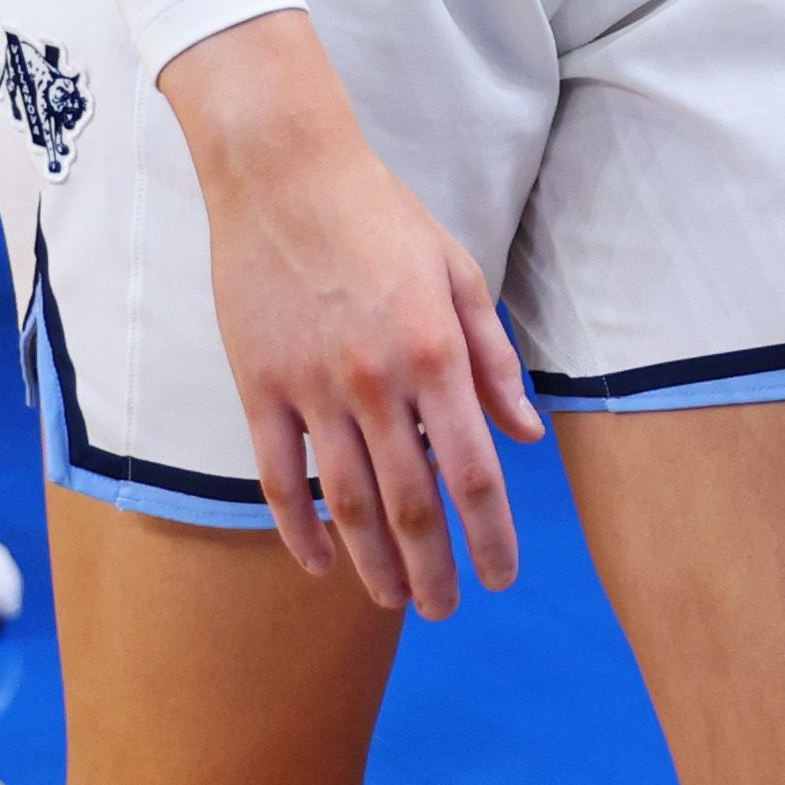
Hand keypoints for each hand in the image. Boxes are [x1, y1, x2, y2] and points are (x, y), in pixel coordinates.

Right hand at [163, 14, 539, 607]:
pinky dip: (299, 531)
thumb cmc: (382, 218)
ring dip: (375, 566)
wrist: (285, 174)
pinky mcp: (259, 386)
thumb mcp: (459, 275)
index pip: (474, 474)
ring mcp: (312, 389)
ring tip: (396, 603)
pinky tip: (321, 565)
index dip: (492, 537)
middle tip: (449, 610)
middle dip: (435, 571)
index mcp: (436, 353)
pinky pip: (279, 478)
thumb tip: (526, 435)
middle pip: (413, 506)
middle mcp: (377, 382)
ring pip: (347, 505)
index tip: (503, 577)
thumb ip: (494, 362)